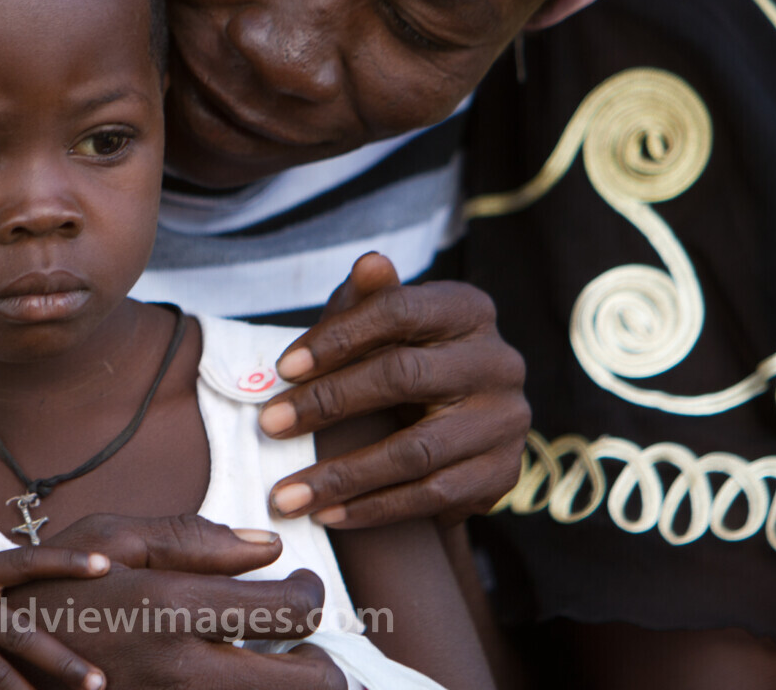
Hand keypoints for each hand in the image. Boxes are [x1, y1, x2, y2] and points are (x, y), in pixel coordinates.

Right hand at [11, 514, 348, 688]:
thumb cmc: (50, 590)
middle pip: (309, 681)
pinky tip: (224, 674)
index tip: (299, 585)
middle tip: (297, 637)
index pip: (293, 611)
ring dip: (284, 683)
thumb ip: (196, 540)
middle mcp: (182, 669)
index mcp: (173, 607)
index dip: (312, 594)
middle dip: (319, 657)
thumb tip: (269, 547)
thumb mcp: (113, 540)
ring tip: (262, 658)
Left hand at [259, 252, 529, 527]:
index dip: (337, 338)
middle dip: (328, 404)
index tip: (282, 369)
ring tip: (287, 493)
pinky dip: (375, 509)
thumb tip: (370, 261)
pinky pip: (433, 496)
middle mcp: (498, 361)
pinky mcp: (504, 473)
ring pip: (415, 451)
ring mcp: (506, 420)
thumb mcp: (385, 327)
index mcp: (468, 310)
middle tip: (269, 425)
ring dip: (343, 477)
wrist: (458, 422)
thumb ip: (369, 301)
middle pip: (404, 378)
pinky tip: (329, 514)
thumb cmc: (405, 358)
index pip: (398, 311)